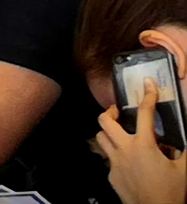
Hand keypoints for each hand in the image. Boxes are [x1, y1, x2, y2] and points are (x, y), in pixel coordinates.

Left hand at [96, 78, 186, 203]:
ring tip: (118, 132)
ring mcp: (114, 163)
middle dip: (109, 112)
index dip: (148, 96)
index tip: (148, 85)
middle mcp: (124, 150)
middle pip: (104, 122)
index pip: (145, 113)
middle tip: (117, 111)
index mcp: (144, 145)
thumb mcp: (183, 168)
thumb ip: (182, 150)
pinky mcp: (111, 175)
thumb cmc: (171, 193)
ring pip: (100, 139)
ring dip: (108, 132)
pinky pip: (108, 159)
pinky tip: (127, 160)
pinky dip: (116, 155)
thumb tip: (183, 140)